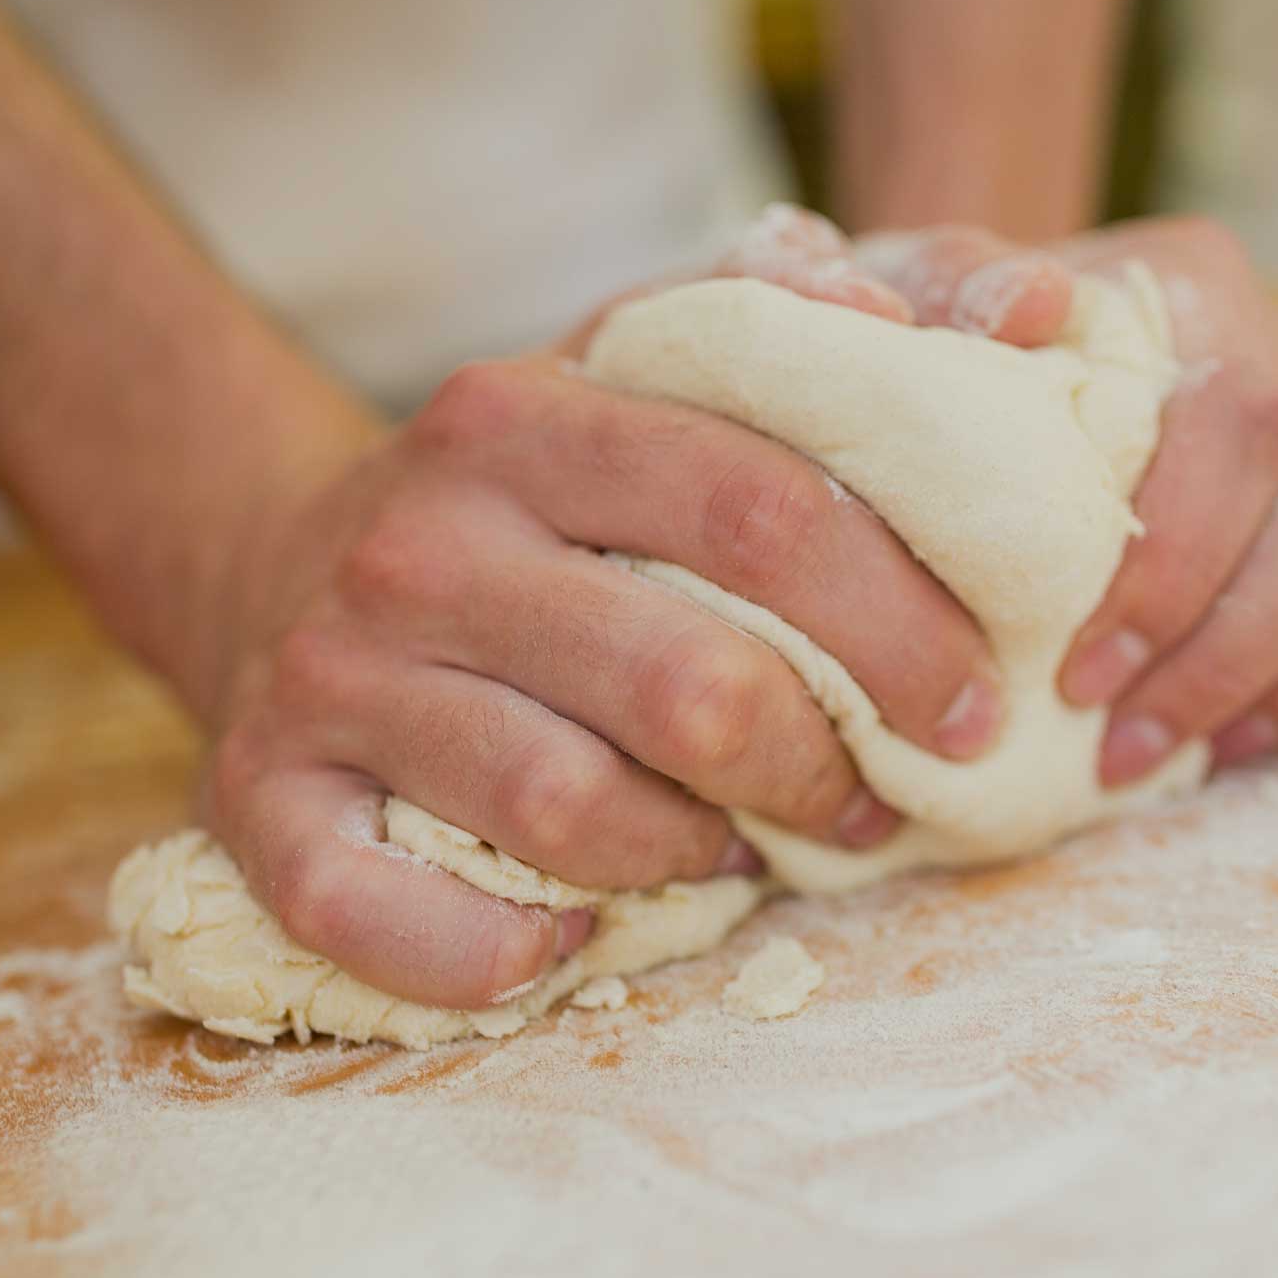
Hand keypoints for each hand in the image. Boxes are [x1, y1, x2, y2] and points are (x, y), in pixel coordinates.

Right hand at [189, 337, 1004, 1010]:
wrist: (275, 566)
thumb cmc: (530, 497)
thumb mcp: (643, 376)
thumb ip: (818, 335)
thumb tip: (1018, 323)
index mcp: (524, 415)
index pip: (760, 504)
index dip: (898, 617)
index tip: (975, 694)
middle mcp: (416, 540)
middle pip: (685, 684)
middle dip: (818, 768)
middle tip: (876, 806)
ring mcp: (327, 673)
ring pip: (564, 810)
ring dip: (687, 858)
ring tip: (736, 850)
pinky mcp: (258, 798)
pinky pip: (382, 914)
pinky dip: (494, 954)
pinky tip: (567, 938)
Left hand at [848, 215, 1277, 781]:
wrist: (1008, 359)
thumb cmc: (949, 366)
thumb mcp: (901, 318)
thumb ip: (923, 295)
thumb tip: (1026, 307)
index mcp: (1193, 289)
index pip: (1240, 414)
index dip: (1178, 560)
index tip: (1079, 675)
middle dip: (1240, 648)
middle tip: (1125, 746)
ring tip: (1208, 752)